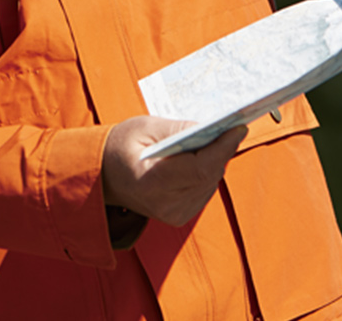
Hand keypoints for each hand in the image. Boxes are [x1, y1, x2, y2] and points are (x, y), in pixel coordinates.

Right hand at [101, 116, 245, 226]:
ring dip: (216, 160)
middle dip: (222, 149)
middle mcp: (166, 205)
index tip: (238, 127)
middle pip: (210, 174)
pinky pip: (205, 189)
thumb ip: (178, 129)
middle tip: (229, 125)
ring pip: (211, 182)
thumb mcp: (144, 127)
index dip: (223, 148)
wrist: (102, 176)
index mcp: (152, 183)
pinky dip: (208, 171)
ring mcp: (174, 214)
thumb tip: (211, 128)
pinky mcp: (180, 216)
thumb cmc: (120, 146)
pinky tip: (201, 156)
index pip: (200, 168)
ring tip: (215, 137)